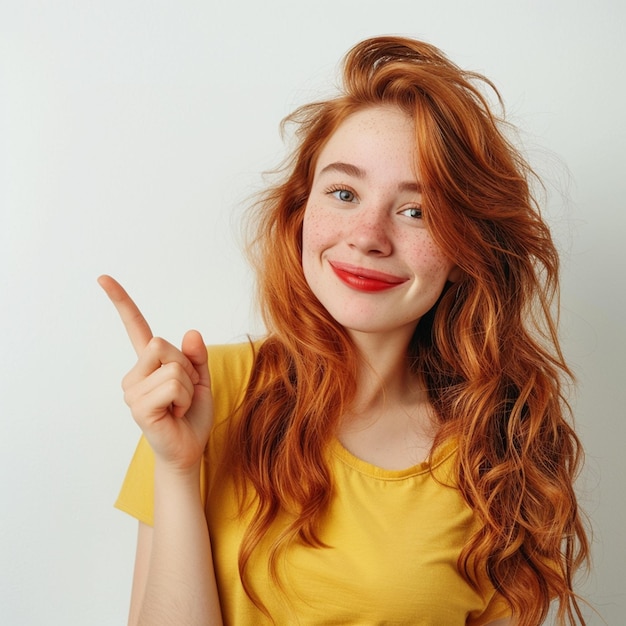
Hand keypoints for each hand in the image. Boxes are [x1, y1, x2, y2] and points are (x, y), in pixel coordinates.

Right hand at [98, 275, 212, 471]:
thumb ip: (196, 356)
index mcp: (148, 364)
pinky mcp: (139, 407)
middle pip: (163, 344)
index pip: (134, 327)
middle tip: (185, 391)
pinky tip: (175, 413)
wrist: (188, 450)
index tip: (103, 278)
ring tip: (180, 405)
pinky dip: (184, 398)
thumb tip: (191, 332)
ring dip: (188, 386)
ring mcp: (133, 391)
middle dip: (186, 366)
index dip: (121, 302)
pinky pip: (173, 384)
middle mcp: (135, 374)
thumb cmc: (191, 415)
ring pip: (173, 366)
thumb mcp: (201, 380)